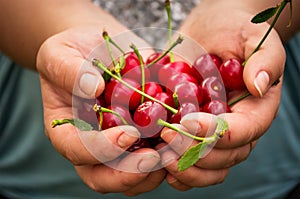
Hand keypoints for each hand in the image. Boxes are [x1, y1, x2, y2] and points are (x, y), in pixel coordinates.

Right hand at [36, 25, 165, 195]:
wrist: (97, 49)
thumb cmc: (72, 53)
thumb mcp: (59, 55)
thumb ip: (69, 71)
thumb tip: (93, 87)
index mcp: (68, 131)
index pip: (78, 152)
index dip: (102, 150)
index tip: (128, 133)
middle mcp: (92, 145)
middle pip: (104, 177)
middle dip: (130, 174)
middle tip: (155, 158)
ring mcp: (118, 144)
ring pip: (132, 177)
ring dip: (155, 171)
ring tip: (176, 152)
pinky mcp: (141, 136)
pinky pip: (154, 158)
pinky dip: (171, 155)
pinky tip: (186, 140)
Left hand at [159, 0, 284, 190]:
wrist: (214, 33)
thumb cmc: (236, 32)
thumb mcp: (254, 37)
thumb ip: (265, 58)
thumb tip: (258, 85)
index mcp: (255, 110)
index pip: (243, 132)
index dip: (215, 133)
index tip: (185, 121)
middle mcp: (238, 130)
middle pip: (224, 157)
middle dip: (195, 153)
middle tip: (166, 137)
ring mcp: (215, 137)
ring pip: (209, 169)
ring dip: (185, 168)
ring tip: (162, 154)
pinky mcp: (196, 137)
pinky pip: (192, 166)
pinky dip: (177, 171)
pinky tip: (160, 163)